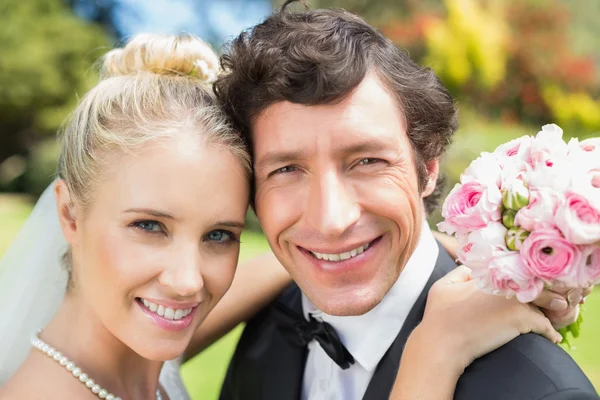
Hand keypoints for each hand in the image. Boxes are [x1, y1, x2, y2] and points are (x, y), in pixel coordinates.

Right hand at [432, 230, 592, 328]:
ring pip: (541, 303)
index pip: (514, 269)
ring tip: (549, 320)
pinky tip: (551, 338)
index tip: (527, 286)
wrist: (442, 343)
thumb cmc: (439, 316)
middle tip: (546, 304)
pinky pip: (545, 325)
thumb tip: (474, 268)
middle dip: (540, 293)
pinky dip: (549, 332)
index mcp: (486, 273)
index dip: (523, 277)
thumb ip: (461, 272)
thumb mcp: (443, 286)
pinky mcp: (521, 320)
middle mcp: (503, 282)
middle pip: (533, 283)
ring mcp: (514, 300)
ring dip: (546, 312)